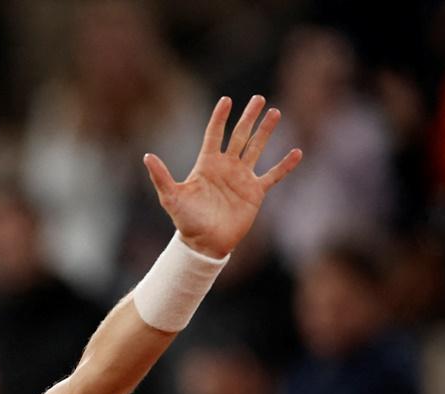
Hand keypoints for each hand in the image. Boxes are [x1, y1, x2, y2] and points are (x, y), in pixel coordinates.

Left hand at [143, 96, 301, 258]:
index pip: (214, 134)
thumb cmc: (186, 220)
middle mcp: (226, 167)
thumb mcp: (171, 197)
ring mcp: (242, 178)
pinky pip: (273, 175)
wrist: (204, 243)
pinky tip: (296, 152)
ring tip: (275, 112)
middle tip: (258, 98)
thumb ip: (161, 176)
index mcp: (207, 164)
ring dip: (266, 131)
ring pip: (256, 148)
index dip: (220, 118)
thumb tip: (147, 156)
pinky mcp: (255, 192)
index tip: (226, 100)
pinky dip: (285, 165)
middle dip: (249, 117)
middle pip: (240, 136)